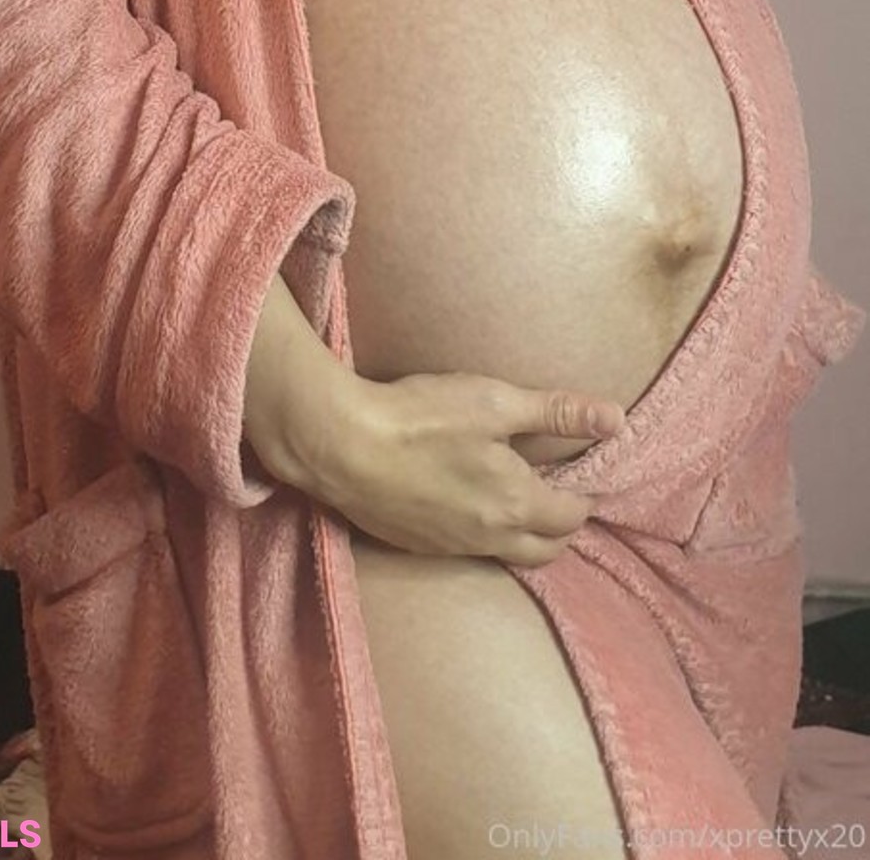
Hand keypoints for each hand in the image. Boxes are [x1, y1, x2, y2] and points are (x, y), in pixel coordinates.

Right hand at [314, 368, 625, 563]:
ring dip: (524, 534)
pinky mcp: (419, 546)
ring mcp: (452, 548)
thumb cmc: (420, 418)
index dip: (584, 494)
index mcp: (515, 504)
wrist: (341, 447)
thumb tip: (616, 418)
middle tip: (557, 489)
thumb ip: (557, 411)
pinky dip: (485, 534)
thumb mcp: (494, 402)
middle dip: (561, 526)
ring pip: (508, 555)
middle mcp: (490, 537)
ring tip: (516, 495)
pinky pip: (470, 552)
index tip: (581, 471)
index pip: (572, 517)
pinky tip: (467, 500)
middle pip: (547, 551)